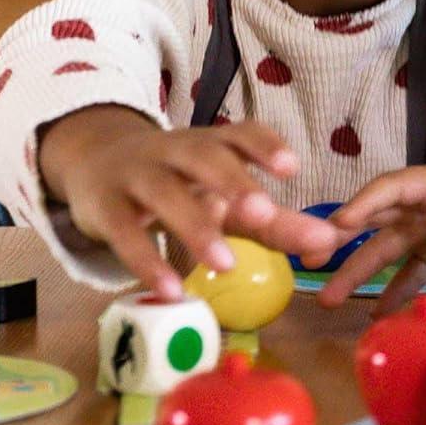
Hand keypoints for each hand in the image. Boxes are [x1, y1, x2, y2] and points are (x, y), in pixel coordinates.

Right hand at [39, 106, 332, 298]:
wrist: (95, 165)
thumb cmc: (179, 183)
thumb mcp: (224, 198)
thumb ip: (275, 222)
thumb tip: (329, 244)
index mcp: (212, 144)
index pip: (241, 133)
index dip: (265, 146)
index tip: (292, 167)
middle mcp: (176, 151)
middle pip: (204, 158)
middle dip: (233, 182)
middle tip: (262, 212)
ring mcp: (137, 176)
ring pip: (165, 193)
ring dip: (195, 226)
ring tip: (226, 264)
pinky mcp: (105, 209)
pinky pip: (125, 233)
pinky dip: (147, 262)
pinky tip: (171, 290)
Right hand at [313, 137, 425, 309]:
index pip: (393, 189)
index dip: (365, 205)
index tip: (338, 225)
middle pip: (380, 221)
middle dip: (344, 240)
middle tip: (309, 260)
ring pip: (391, 249)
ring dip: (362, 272)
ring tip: (330, 301)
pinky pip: (416, 269)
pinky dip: (399, 289)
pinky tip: (378, 315)